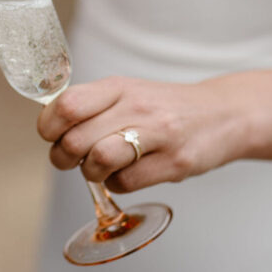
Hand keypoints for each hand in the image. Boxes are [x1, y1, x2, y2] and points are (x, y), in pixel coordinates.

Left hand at [37, 75, 244, 192]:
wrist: (223, 114)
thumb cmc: (164, 108)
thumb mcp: (127, 94)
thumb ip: (91, 106)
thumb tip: (49, 126)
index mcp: (118, 87)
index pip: (66, 105)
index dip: (48, 127)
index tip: (52, 136)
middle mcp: (136, 107)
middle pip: (76, 139)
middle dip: (63, 157)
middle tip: (70, 159)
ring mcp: (158, 135)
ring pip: (99, 160)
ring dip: (90, 172)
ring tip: (99, 167)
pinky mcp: (175, 163)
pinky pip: (125, 183)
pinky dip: (116, 184)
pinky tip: (127, 174)